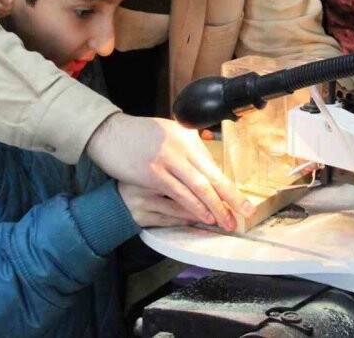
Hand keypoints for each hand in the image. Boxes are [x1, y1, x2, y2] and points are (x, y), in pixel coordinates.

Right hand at [86, 113, 254, 230]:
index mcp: (186, 135)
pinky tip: (203, 216)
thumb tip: (205, 161)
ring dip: (213, 208)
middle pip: (211, 177)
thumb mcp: (167, 132)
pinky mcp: (152, 175)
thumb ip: (186, 147)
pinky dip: (193, 207)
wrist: (108, 133)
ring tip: (226, 221)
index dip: (228, 185)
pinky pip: (178, 195)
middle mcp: (180, 146)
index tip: (241, 199)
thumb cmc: (136, 135)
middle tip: (245, 212)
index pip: (212, 164)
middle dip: (230, 198)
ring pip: (198, 188)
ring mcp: (166, 161)